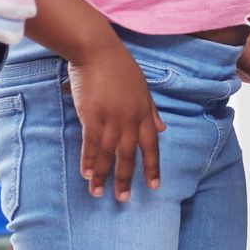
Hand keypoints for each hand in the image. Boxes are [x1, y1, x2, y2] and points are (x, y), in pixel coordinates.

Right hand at [66, 38, 162, 199]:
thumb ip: (152, 111)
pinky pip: (91, 143)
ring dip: (104, 176)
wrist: (98, 51)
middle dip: (126, 179)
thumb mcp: (143, 88)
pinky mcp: (92, 116)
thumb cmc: (120, 67)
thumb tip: (162, 130)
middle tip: (123, 199)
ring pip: (109, 154)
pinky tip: (87, 175)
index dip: (152, 167)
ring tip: (99, 194)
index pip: (151, 146)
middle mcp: (130, 120)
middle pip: (129, 155)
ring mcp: (111, 119)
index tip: (154, 186)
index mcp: (144, 114)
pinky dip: (89, 160)